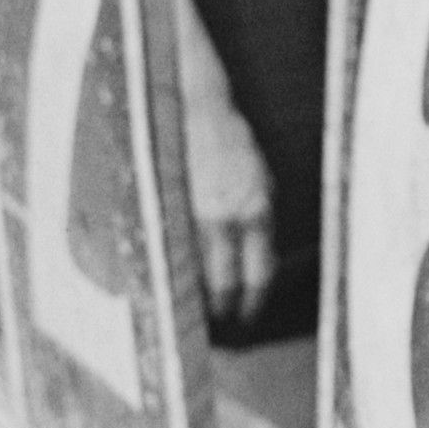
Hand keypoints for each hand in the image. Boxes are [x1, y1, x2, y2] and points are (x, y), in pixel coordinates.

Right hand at [178, 66, 275, 333]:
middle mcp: (228, 216)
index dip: (252, 301)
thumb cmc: (233, 146)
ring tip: (191, 309)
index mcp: (258, 211)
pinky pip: (169, 248)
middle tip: (218, 319)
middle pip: (225, 280)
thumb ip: (260, 220)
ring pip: (194, 269)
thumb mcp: (262, 180)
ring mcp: (193, 211)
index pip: (259, 272)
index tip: (247, 316)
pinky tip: (167, 278)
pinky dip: (170, 267)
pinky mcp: (166, 204)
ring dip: (193, 293)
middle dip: (222, 306)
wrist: (196, 108)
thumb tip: (258, 261)